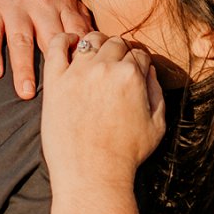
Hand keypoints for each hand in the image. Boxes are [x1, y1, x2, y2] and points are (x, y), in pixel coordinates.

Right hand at [0, 0, 91, 98]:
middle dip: (61, 67)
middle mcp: (39, 5)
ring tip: (26, 94)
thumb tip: (96, 35)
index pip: (78, 32)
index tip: (94, 79)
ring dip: (24, 68)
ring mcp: (12, 7)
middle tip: (67, 95)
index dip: (87, 55)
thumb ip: (76, 8)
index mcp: (60, 1)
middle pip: (53, 40)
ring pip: (21, 41)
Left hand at [41, 32, 165, 187]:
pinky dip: (65, 39)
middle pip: (116, 43)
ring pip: (90, 39)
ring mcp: (78, 72)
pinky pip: (57, 47)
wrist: (92, 174)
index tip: (134, 69)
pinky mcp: (56, 81)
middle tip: (115, 64)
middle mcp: (105, 67)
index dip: (139, 61)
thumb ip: (157, 92)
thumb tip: (149, 71)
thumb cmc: (126, 154)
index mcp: (132, 75)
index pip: (139, 53)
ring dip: (97, 43)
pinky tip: (71, 44)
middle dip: (120, 51)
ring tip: (95, 55)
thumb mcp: (157, 124)